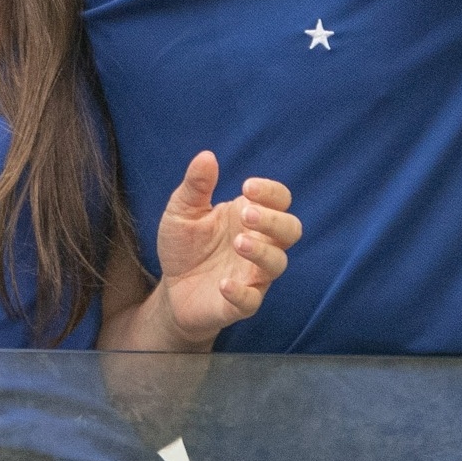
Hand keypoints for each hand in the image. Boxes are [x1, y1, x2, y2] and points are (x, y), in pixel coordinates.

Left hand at [147, 152, 299, 349]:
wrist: (170, 289)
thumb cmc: (184, 245)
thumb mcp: (181, 210)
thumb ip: (195, 185)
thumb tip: (207, 156)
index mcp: (248, 216)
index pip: (279, 199)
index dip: (271, 191)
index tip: (247, 187)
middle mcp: (259, 244)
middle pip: (291, 230)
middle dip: (274, 220)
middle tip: (247, 215)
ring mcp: (253, 275)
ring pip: (278, 264)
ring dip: (262, 252)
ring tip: (239, 242)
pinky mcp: (241, 303)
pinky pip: (252, 301)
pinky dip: (241, 292)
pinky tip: (224, 283)